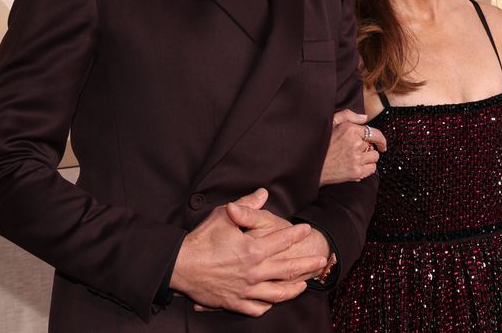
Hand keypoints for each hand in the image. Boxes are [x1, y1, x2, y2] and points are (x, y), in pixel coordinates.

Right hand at [170, 188, 326, 316]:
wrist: (180, 267)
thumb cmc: (202, 240)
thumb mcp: (223, 216)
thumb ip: (246, 206)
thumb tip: (263, 193)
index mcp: (253, 250)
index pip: (282, 240)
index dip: (296, 234)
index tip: (306, 229)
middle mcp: (254, 272)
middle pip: (288, 269)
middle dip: (307, 263)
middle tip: (321, 260)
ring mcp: (246, 289)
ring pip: (277, 292)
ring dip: (294, 288)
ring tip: (305, 284)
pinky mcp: (235, 302)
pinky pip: (258, 307)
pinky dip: (268, 304)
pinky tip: (274, 300)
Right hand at [319, 110, 385, 185]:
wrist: (311, 166)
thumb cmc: (320, 144)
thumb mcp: (331, 123)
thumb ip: (348, 116)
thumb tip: (365, 117)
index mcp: (350, 129)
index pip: (374, 133)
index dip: (380, 139)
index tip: (381, 143)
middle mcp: (355, 143)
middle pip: (373, 145)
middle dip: (367, 147)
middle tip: (355, 150)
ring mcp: (356, 159)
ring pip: (374, 157)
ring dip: (368, 157)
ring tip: (355, 158)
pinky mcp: (356, 172)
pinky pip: (372, 169)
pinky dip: (367, 168)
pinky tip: (356, 166)